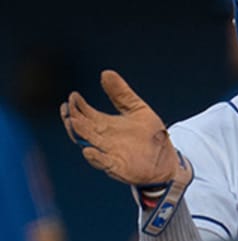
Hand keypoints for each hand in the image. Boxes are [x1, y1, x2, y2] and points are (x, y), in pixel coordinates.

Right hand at [60, 70, 185, 186]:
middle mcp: (103, 139)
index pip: (85, 114)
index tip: (73, 96)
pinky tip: (88, 150)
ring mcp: (109, 153)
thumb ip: (121, 94)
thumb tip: (105, 73)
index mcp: (106, 125)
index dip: (77, 106)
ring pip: (88, 143)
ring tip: (73, 122)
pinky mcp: (118, 167)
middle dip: (74, 119)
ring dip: (79, 134)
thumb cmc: (151, 135)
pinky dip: (95, 157)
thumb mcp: (137, 109)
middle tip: (67, 108)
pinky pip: (103, 163)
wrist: (167, 160)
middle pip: (82, 128)